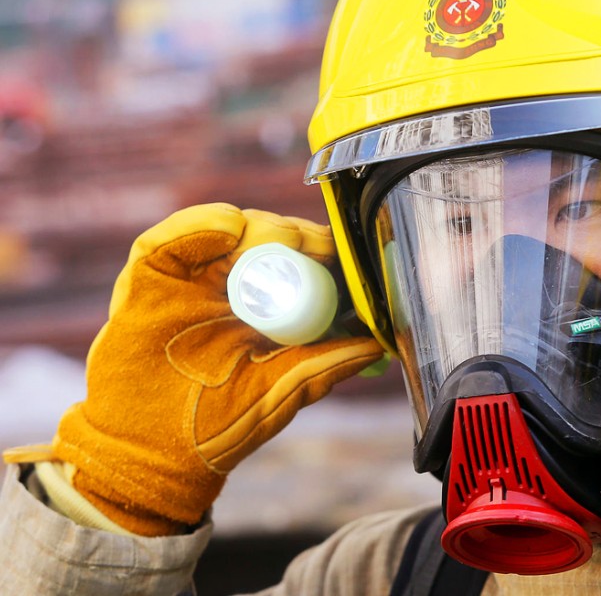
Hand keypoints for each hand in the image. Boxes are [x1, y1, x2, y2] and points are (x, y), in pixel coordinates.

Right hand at [49, 204, 383, 534]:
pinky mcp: (149, 275)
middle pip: (270, 236)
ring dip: (262, 228)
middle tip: (318, 246)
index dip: (324, 251)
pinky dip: (201, 224)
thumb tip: (375, 346)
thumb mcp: (281, 393)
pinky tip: (231, 229)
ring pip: (231, 227)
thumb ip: (322, 366)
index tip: (346, 254)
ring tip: (281, 242)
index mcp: (266, 307)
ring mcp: (191, 277)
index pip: (300, 260)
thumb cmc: (218, 426)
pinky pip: (172, 237)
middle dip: (298, 235)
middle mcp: (230, 285)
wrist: (152, 453)